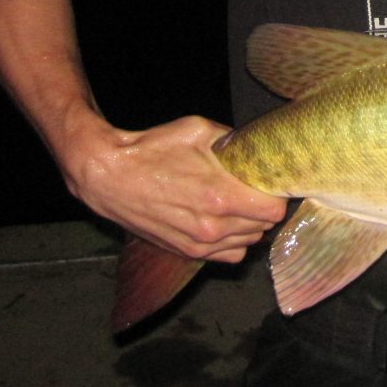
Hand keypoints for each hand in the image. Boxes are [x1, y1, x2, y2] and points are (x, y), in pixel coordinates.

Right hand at [62, 114, 286, 261]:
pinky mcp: (186, 252)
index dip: (278, 195)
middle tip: (254, 189)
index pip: (274, 211)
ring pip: (248, 243)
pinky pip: (229, 256)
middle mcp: (213, 227)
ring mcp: (199, 244)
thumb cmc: (152, 149)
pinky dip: (234, 243)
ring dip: (251, 226)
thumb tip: (256, 146)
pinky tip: (225, 223)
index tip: (272, 183)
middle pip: (264, 227)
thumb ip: (234, 141)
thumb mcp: (198, 130)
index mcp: (220, 196)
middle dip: (264, 208)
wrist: (109, 177)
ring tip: (239, 205)